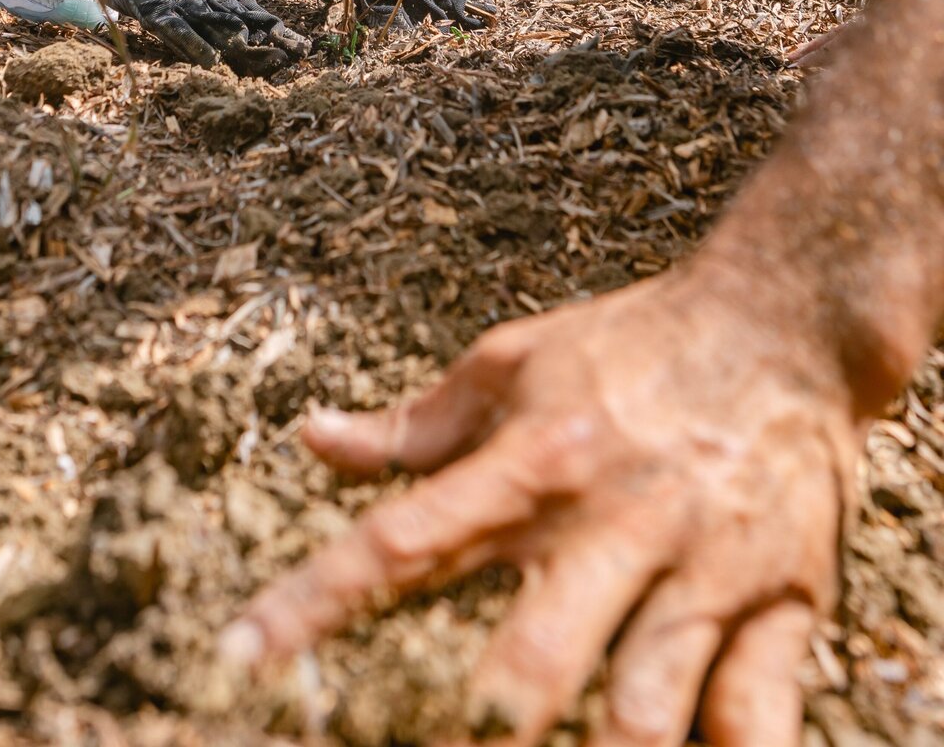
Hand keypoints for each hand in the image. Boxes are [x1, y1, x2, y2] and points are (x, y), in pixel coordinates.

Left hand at [226, 263, 856, 745]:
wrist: (783, 318)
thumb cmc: (631, 346)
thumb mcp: (514, 362)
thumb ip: (414, 425)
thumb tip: (308, 439)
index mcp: (531, 463)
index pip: (401, 540)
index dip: (313, 603)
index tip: (241, 660)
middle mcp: (609, 522)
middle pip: (530, 654)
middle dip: (478, 725)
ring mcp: (700, 568)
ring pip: (643, 702)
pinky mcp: (783, 603)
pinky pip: (757, 712)